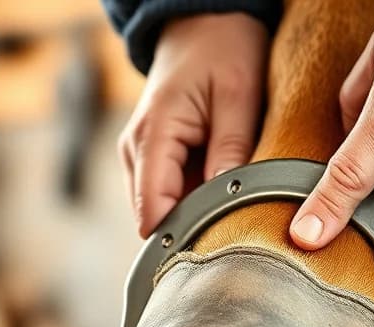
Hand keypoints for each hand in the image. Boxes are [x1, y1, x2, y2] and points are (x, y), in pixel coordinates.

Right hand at [118, 13, 267, 237]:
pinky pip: (170, 192)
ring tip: (232, 213)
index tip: (214, 257)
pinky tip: (222, 194)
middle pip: (155, 217)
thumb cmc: (222, 49)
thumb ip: (230, 151)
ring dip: (195, 215)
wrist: (202, 20)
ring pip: (162, 208)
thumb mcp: (238, 97)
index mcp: (152, 135)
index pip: (152, 211)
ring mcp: (139, 153)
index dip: (180, 240)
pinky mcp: (152, 155)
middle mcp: (135, 149)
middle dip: (192, 230)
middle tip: (234, 239)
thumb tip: (226, 204)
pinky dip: (195, 199)